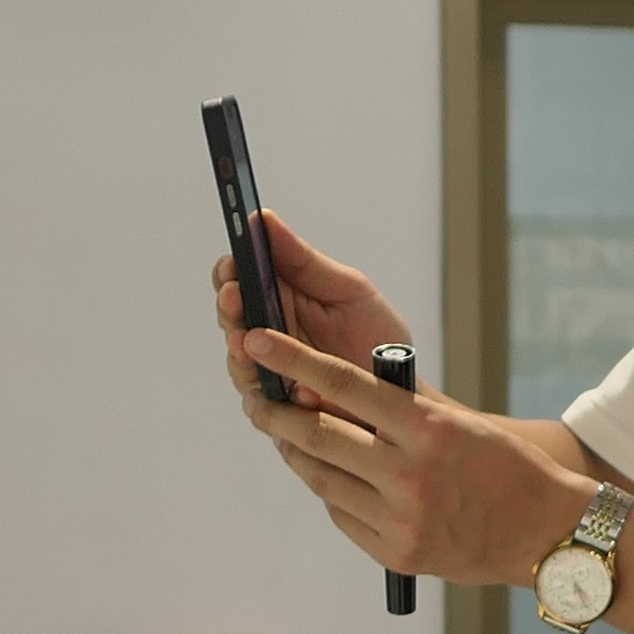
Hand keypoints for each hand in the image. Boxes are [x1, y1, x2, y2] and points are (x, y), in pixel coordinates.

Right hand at [204, 206, 416, 420]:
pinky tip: (290, 389)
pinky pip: (264, 408)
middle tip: (234, 298)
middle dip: (230, 308)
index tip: (232, 264)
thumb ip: (305, 262)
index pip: (238, 279)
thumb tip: (264, 220)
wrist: (403, 392)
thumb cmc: (377, 339)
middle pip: (231, 320)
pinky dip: (273, 397)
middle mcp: (267, 336)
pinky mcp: (280, 413)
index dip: (229, 271)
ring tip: (248, 342)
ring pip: (240, 364)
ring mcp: (270, 374)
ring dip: (242, 353)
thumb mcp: (349, 291)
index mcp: (279, 300)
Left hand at [236, 326, 591, 584]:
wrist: (549, 535)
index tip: (256, 342)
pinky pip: (342, 515)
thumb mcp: (461, 425)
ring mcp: (399, 519)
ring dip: (297, 454)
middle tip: (255, 399)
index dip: (292, 360)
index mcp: (428, 430)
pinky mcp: (396, 553)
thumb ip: (403, 414)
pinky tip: (332, 479)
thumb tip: (335, 396)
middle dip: (276, 414)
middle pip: (318, 435)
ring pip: (322, 478)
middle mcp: (409, 474)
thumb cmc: (508, 470)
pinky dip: (331, 492)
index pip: (344, 384)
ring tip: (285, 437)